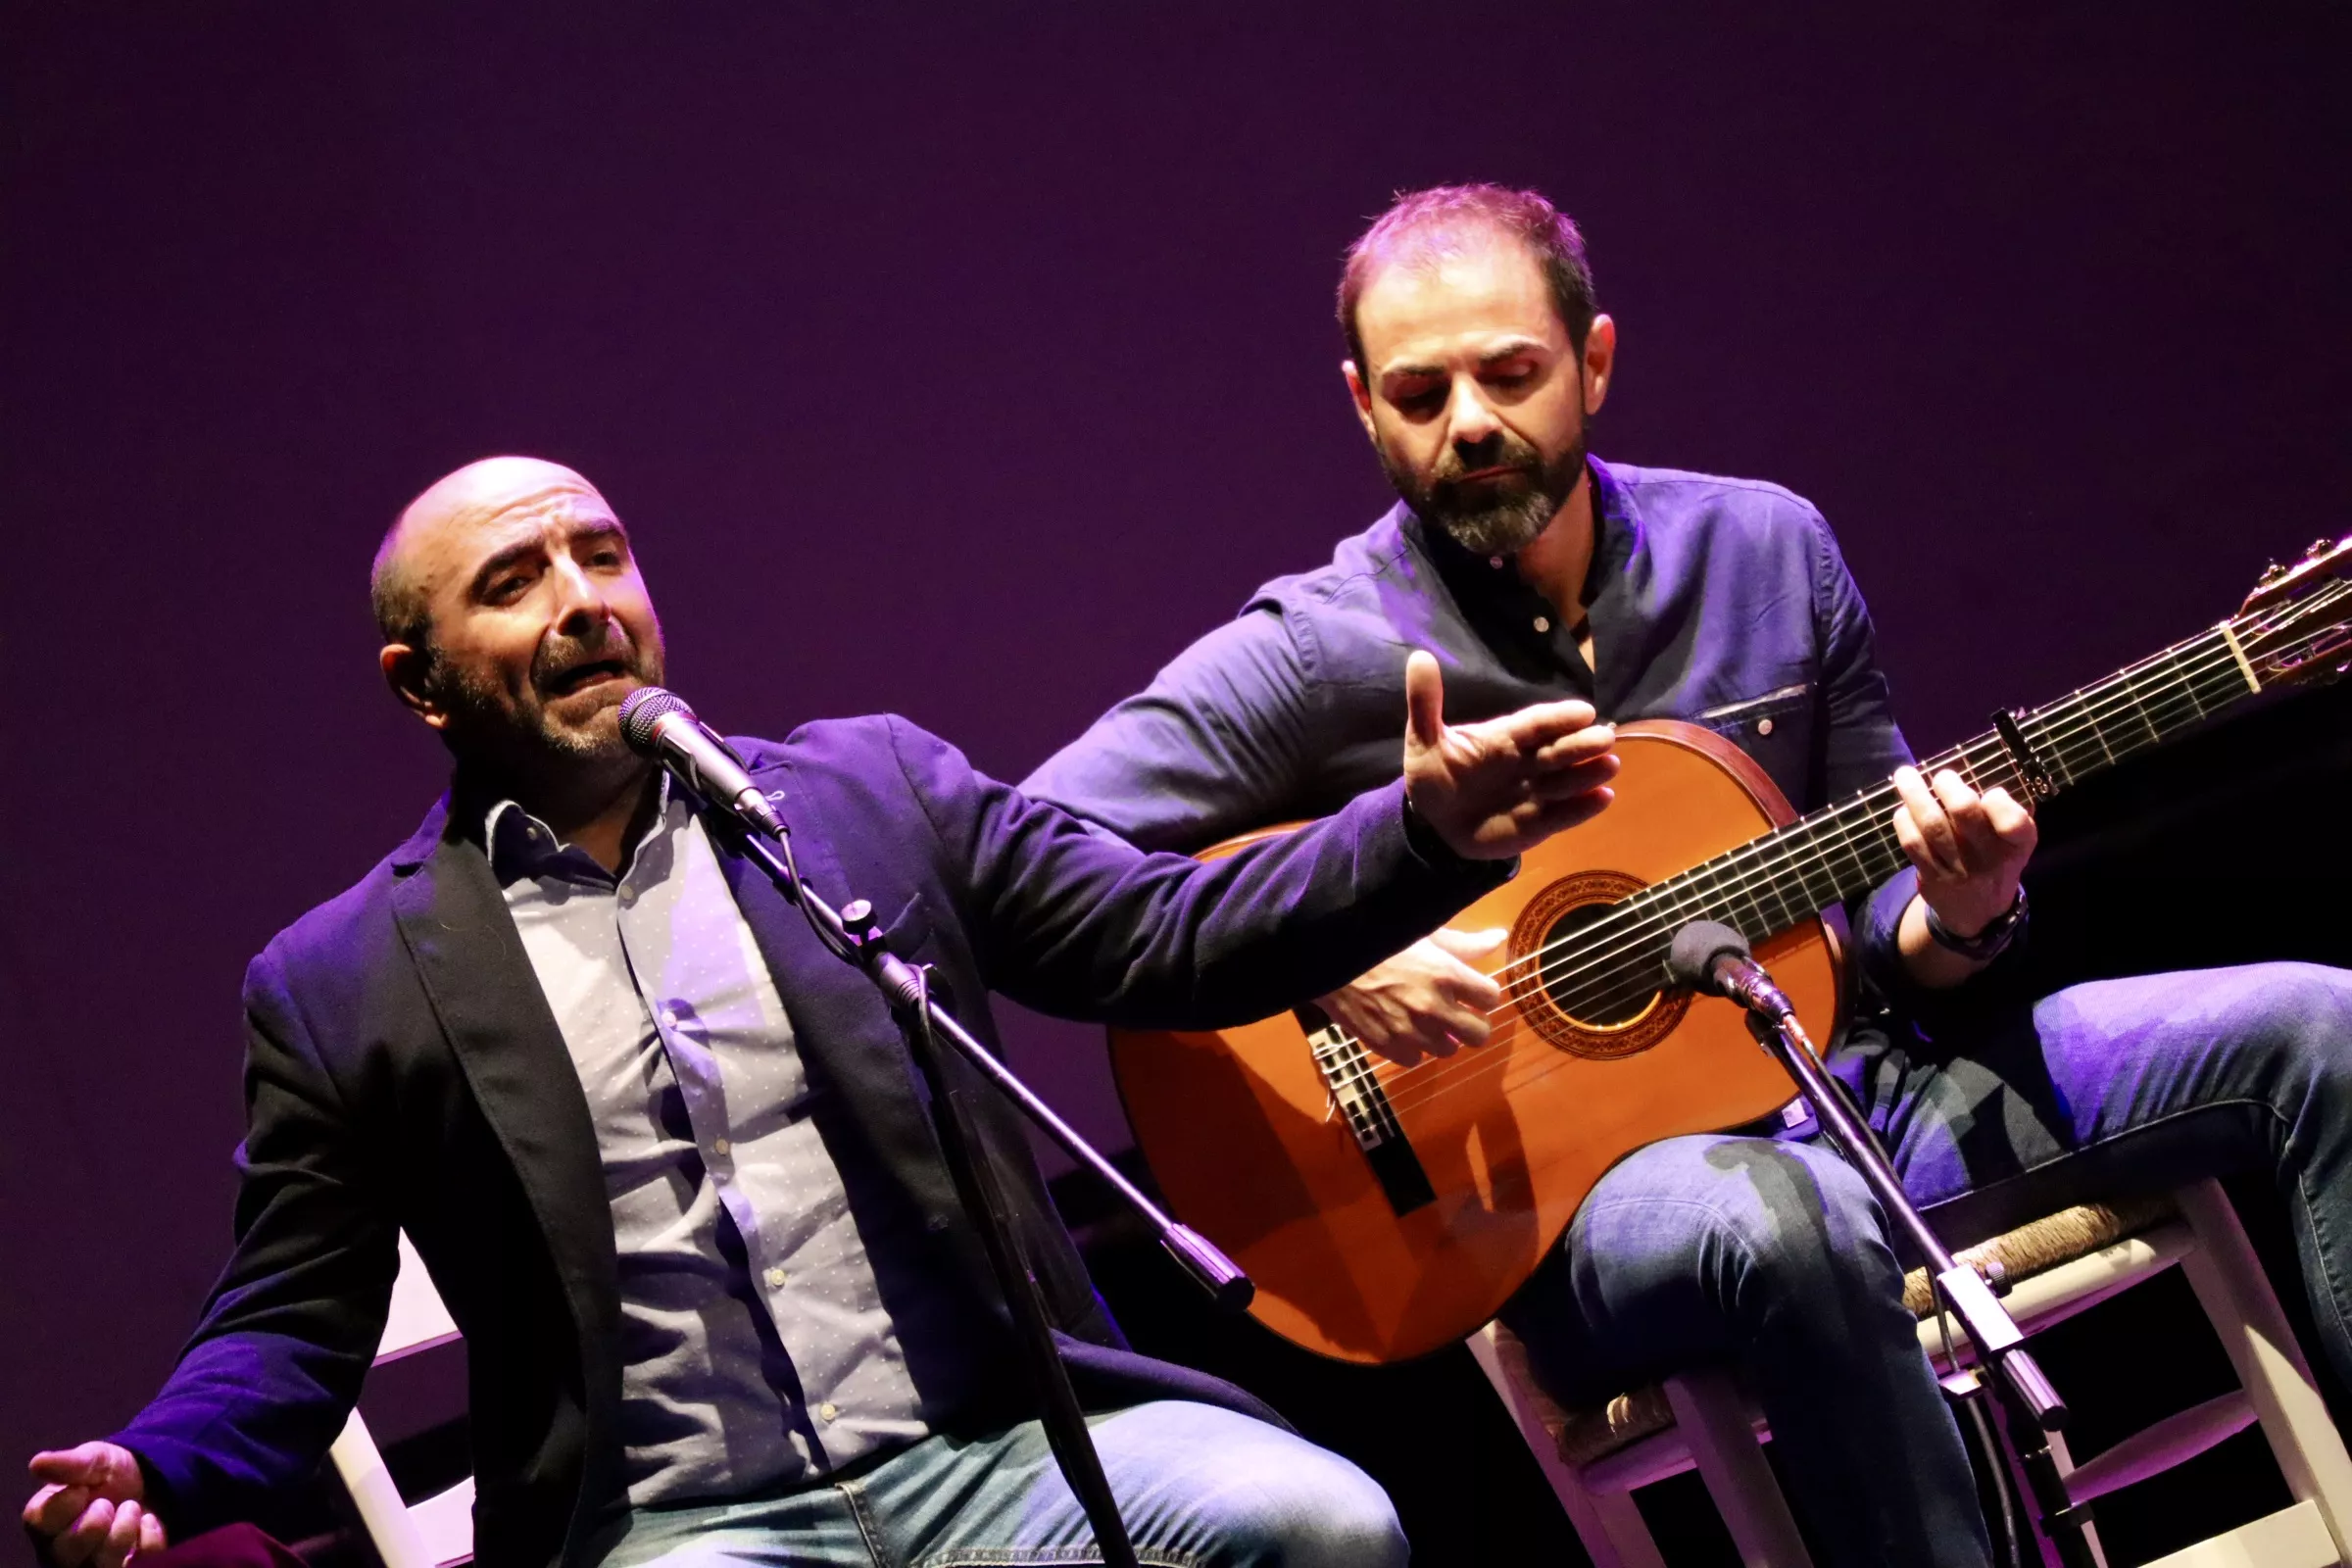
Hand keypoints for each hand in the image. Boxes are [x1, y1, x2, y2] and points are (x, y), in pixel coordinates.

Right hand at [23, 1443, 162, 1567]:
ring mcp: (94, 1562)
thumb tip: (37, 1462)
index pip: (40, 1523)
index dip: (63, 1506)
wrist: (146, 1482)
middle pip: (66, 1554)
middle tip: (106, 1503)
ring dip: (121, 1533)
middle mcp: (62, 1549)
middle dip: (91, 1525)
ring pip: (101, 1566)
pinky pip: (138, 1564)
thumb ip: (68, 1464)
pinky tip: (149, 1520)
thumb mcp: (93, 1459)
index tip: (81, 1490)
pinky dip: (149, 1540)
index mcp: (46, 1519)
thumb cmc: (107, 1473)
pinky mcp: (126, 1565)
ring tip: (131, 1507)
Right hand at [1319, 928, 1506, 1065]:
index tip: (1473, 991)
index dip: (1483, 994)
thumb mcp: (1423, 932)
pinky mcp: (1386, 1046)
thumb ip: (1464, 943)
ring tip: (1426, 1020)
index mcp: (1447, 974)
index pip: (1491, 998)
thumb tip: (1500, 939)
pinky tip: (1402, 1029)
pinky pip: (1415, 1060)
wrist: (1326, 957)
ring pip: (1448, 1050)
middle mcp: (1434, 1007)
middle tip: (1459, 1013)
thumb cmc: (1377, 938)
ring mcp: (1410, 1031)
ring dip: (1442, 1037)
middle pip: (1479, 1034)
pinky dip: (1412, 1048)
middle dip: (1473, 1023)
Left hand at [1401, 651, 1617, 858]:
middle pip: (1557, 751)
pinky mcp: (1539, 822)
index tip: (1583, 712)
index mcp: (1504, 738)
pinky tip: (1603, 798)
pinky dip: (1583, 808)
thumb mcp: (1424, 739)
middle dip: (1580, 745)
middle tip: (1605, 738)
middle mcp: (1527, 762)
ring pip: (1565, 781)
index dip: (1558, 718)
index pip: (1535, 724)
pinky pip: (1563, 815)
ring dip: (1587, 774)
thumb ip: (1426, 703)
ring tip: (1609, 765)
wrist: (1433, 822)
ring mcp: (1535, 792)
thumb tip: (1419, 658)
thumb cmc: (1436, 774)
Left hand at [1890, 764, 2036, 940]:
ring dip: (1914, 796)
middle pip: (1965, 815)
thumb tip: (1996, 769)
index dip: (1999, 802)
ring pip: (1932, 826)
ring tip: (1905, 775)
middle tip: (1941, 776)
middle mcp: (1989, 859)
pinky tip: (1904, 808)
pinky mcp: (1932, 878)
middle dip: (1949, 787)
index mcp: (2018, 845)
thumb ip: (2010, 810)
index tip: (1990, 792)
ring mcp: (1959, 870)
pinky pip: (1913, 843)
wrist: (1979, 911)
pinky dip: (1904, 821)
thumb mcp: (2015, 841)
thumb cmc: (1997, 859)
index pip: (2012, 822)